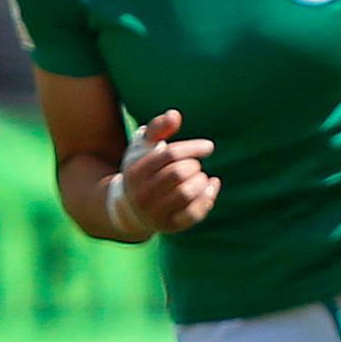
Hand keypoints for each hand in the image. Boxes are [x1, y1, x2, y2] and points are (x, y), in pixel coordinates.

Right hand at [114, 108, 218, 234]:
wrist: (129, 208)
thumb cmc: (143, 169)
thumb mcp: (143, 146)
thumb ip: (158, 128)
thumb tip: (175, 115)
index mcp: (136, 171)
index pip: (170, 155)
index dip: (194, 148)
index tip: (209, 147)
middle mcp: (142, 194)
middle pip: (179, 174)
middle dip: (194, 166)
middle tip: (195, 166)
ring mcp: (155, 212)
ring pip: (187, 194)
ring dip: (201, 181)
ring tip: (200, 176)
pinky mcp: (169, 226)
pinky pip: (194, 214)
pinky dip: (208, 199)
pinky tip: (210, 186)